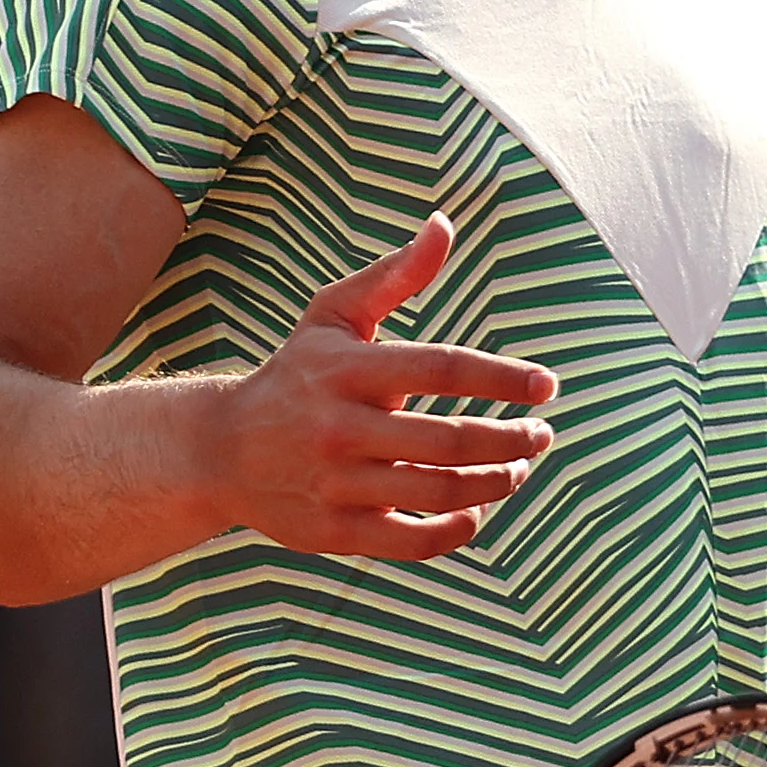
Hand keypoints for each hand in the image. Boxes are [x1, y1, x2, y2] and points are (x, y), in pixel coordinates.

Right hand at [208, 214, 560, 560]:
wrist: (218, 451)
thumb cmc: (295, 375)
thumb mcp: (333, 316)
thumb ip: (393, 275)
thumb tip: (444, 225)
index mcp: (347, 369)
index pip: (442, 367)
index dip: (502, 377)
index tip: (547, 385)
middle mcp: (339, 427)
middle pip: (451, 440)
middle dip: (512, 439)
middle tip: (541, 435)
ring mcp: (336, 483)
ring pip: (439, 491)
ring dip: (496, 482)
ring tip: (519, 468)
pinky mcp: (334, 531)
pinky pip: (414, 541)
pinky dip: (458, 528)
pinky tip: (477, 507)